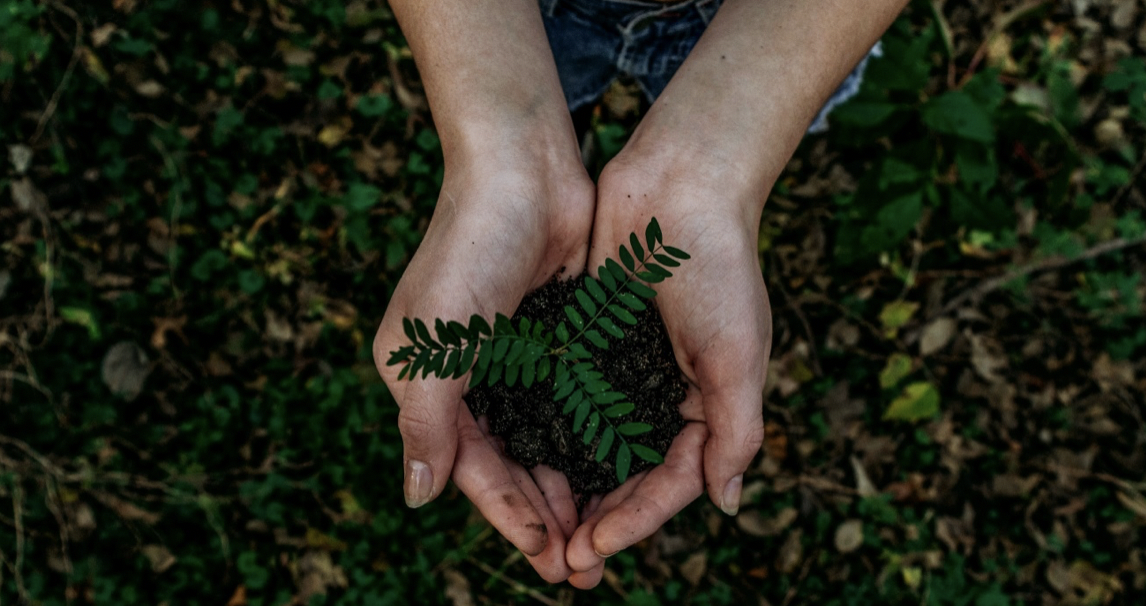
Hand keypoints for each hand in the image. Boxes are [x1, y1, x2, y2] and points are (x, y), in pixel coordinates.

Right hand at [373, 153, 593, 582]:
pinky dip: (590, 440)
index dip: (508, 515)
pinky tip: (617, 471)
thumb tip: (417, 498)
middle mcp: (468, 377)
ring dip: (570, 487)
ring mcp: (514, 358)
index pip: (470, 467)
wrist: (523, 168)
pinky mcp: (555, 338)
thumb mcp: (434, 343)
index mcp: (426, 382)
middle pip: (509, 464)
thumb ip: (425, 423)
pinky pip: (572, 404)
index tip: (548, 556)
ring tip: (603, 534)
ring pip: (544, 441)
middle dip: (543, 516)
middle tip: (582, 567)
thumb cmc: (469, 249)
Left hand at [563, 155, 772, 587]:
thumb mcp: (737, 354)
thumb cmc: (719, 267)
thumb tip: (726, 505)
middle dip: (598, 520)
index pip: (670, 482)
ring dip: (568, 488)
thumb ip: (736, 431)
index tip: (594, 549)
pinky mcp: (588, 340)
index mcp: (706, 405)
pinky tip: (519, 460)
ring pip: (591, 445)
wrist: (679, 184)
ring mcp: (623, 369)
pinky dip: (548, 432)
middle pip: (627, 475)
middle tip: (561, 563)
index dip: (635, 521)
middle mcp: (663, 394)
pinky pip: (565, 398)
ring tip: (538, 529)